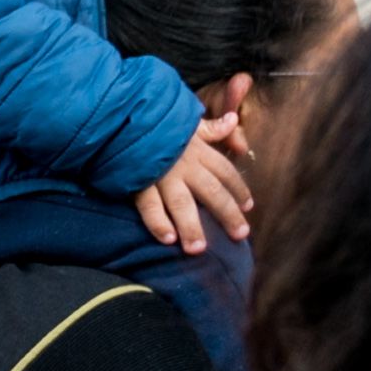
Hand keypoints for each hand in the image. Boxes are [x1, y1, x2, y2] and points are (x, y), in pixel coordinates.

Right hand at [130, 121, 253, 254]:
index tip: (249, 206)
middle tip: (240, 235)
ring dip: (191, 227)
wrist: (122, 121)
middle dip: (227, 214)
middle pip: (212, 192)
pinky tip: (168, 240)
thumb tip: (233, 121)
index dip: (239, 189)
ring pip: (182, 204)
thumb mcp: (187, 121)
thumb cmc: (156, 124)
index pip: (225, 171)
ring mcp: (161, 176)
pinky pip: (149, 206)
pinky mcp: (138, 184)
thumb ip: (212, 127)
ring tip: (198, 249)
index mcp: (198, 150)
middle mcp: (184, 165)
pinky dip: (158, 223)